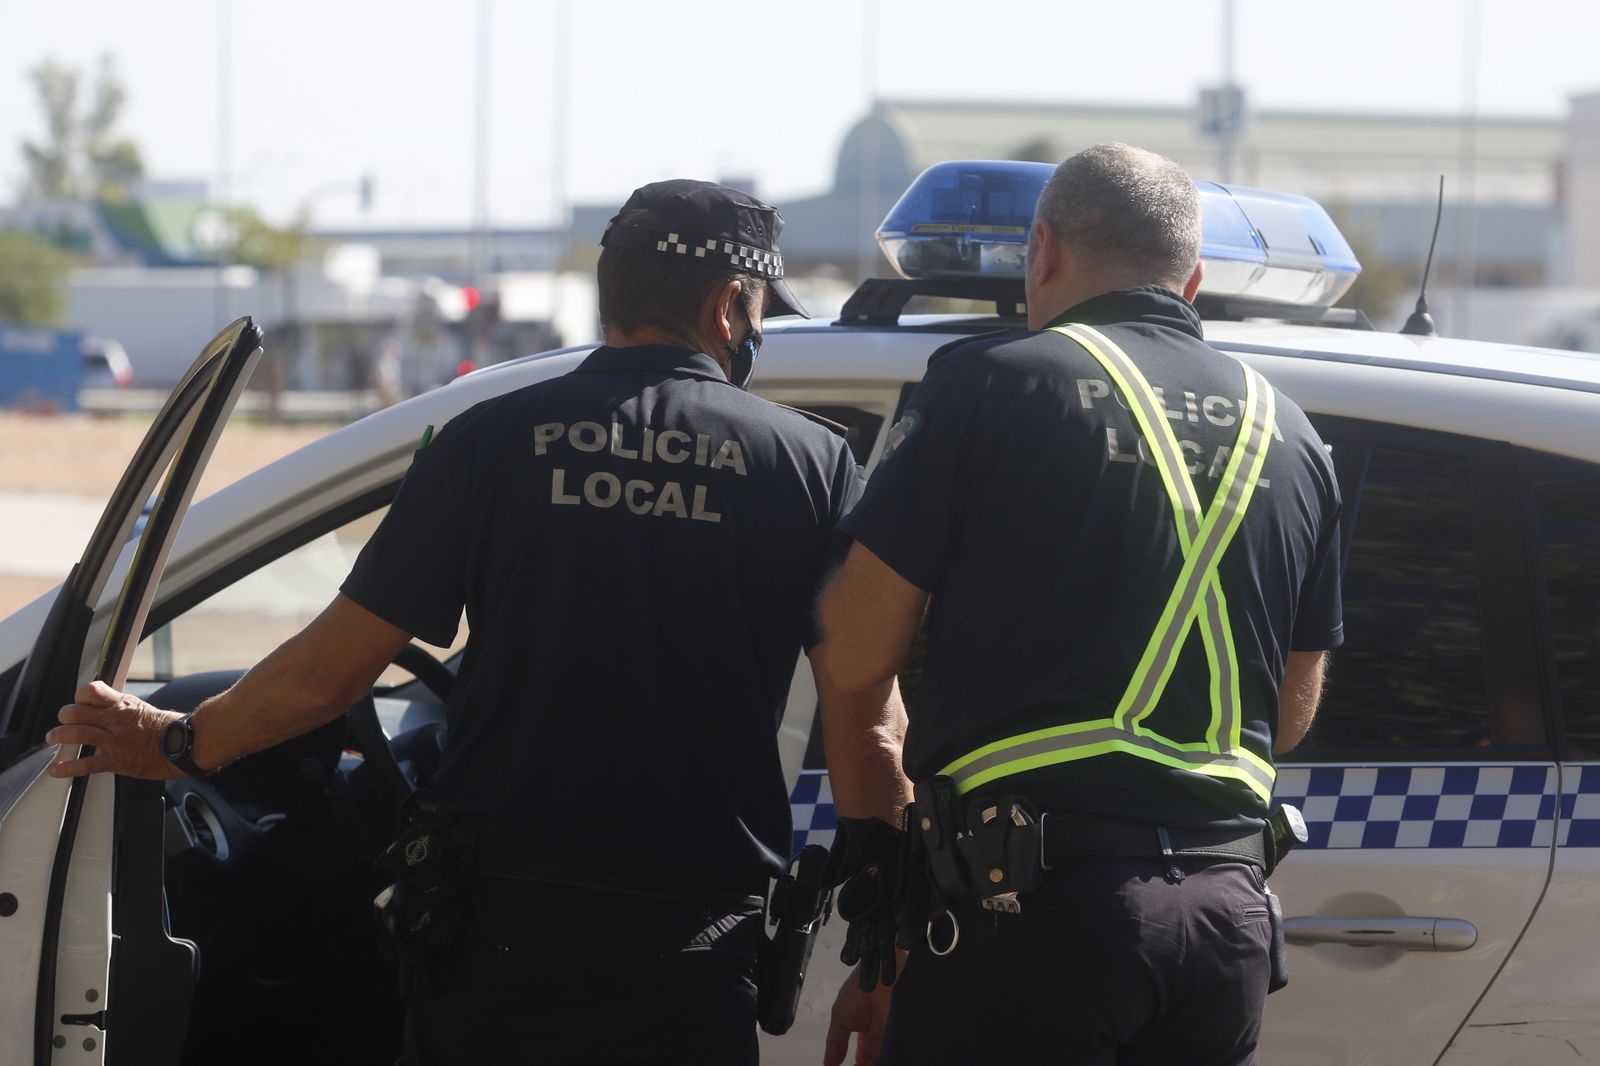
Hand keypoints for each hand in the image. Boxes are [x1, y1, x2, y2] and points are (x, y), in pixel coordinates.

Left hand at [45, 680, 184, 780]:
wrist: (184, 745)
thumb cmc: (168, 728)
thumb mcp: (143, 708)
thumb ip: (123, 708)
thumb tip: (111, 707)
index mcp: (122, 705)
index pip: (91, 691)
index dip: (80, 696)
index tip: (79, 702)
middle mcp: (115, 720)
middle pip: (76, 712)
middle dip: (65, 717)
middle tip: (63, 721)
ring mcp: (113, 741)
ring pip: (76, 734)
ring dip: (59, 737)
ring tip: (53, 739)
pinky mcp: (115, 761)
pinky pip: (86, 764)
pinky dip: (67, 768)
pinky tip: (57, 770)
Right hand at [823, 969, 893, 1065]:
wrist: (879, 977)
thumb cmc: (858, 995)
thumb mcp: (840, 1018)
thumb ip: (835, 1043)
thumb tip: (827, 1064)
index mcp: (866, 1039)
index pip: (862, 1062)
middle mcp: (880, 1043)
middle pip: (873, 1064)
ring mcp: (891, 1042)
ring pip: (885, 1060)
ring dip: (874, 1065)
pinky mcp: (902, 1041)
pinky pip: (896, 1056)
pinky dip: (889, 1060)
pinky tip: (874, 1063)